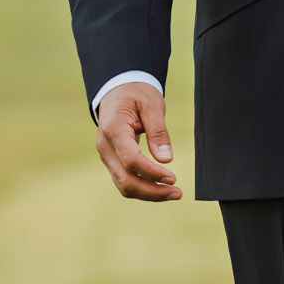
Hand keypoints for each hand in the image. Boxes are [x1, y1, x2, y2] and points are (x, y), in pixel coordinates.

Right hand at [95, 83, 182, 201]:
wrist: (117, 90)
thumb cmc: (136, 93)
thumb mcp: (151, 104)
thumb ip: (158, 131)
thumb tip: (166, 159)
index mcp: (113, 130)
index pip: (131, 161)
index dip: (152, 173)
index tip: (173, 178)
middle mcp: (105, 147)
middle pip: (125, 180)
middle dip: (152, 191)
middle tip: (178, 193)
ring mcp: (106, 156)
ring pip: (123, 185)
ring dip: (148, 193)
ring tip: (173, 193)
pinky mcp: (112, 160)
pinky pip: (124, 180)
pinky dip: (142, 187)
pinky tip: (160, 188)